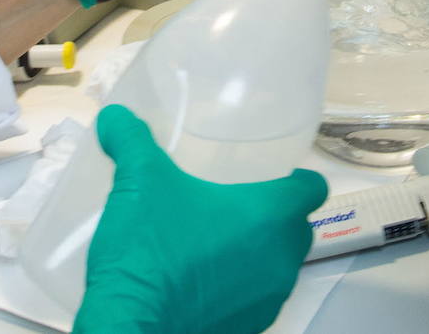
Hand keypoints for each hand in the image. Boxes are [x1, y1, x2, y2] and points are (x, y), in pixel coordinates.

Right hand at [74, 105, 327, 333]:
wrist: (133, 328)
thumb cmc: (149, 251)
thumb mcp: (137, 182)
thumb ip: (131, 140)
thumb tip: (116, 116)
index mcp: (270, 217)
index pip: (312, 188)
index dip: (294, 176)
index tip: (264, 172)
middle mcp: (282, 261)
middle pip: (295, 228)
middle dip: (270, 215)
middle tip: (227, 200)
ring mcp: (268, 301)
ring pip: (276, 265)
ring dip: (253, 251)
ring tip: (208, 239)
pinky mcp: (249, 328)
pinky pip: (253, 296)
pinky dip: (235, 285)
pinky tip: (196, 277)